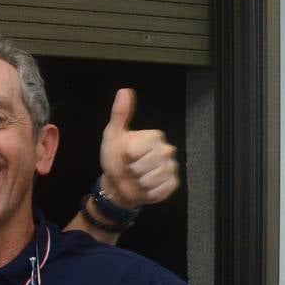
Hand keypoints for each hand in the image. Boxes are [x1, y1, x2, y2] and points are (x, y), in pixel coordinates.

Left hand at [98, 89, 179, 208]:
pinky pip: (159, 191)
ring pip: (151, 180)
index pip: (135, 150)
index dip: (126, 156)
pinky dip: (147, 193)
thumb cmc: (115, 157)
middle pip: (144, 166)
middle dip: (132, 171)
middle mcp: (167, 150)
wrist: (117, 183)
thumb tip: (124, 91)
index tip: (125, 155)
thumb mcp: (113, 135)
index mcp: (154, 136)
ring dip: (138, 183)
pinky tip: (145, 187)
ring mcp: (171, 167)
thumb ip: (119, 115)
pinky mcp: (172, 184)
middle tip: (131, 169)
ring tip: (136, 178)